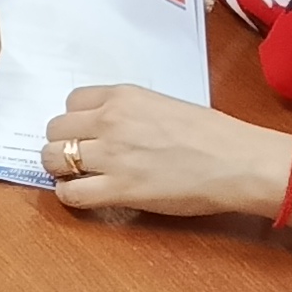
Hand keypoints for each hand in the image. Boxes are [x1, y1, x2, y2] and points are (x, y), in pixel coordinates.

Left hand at [41, 83, 269, 215]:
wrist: (237, 162)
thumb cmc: (212, 135)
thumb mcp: (164, 105)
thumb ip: (130, 111)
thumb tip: (109, 127)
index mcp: (123, 96)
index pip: (71, 102)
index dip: (75, 120)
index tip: (84, 133)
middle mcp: (111, 121)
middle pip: (55, 129)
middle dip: (61, 143)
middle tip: (75, 158)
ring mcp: (112, 156)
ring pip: (53, 159)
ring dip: (59, 169)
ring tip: (74, 177)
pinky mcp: (119, 189)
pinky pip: (70, 193)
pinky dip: (69, 195)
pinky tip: (82, 195)